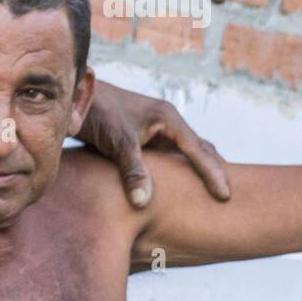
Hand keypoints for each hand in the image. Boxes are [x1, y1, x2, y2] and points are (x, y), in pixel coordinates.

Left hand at [77, 80, 230, 207]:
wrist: (75, 98)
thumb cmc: (98, 113)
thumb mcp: (118, 142)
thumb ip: (133, 171)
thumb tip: (144, 202)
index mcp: (169, 119)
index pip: (199, 150)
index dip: (213, 174)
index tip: (225, 196)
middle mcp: (167, 123)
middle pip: (199, 150)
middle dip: (213, 171)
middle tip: (227, 198)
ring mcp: (155, 130)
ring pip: (183, 154)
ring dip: (196, 172)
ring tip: (209, 196)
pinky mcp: (142, 138)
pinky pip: (166, 157)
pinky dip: (175, 171)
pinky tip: (176, 187)